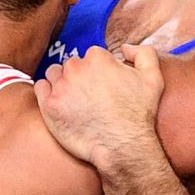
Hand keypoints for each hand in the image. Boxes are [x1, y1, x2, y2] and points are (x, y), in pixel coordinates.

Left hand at [34, 44, 164, 168]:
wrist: (123, 146)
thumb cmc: (139, 114)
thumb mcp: (153, 78)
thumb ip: (143, 53)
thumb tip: (125, 47)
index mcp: (98, 58)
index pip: (92, 56)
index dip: (98, 71)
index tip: (103, 85)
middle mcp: (76, 69)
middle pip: (72, 64)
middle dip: (80, 76)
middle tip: (89, 95)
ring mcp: (61, 87)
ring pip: (54, 74)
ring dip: (62, 82)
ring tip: (74, 99)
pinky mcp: (49, 105)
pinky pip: (40, 87)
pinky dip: (47, 92)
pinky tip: (59, 102)